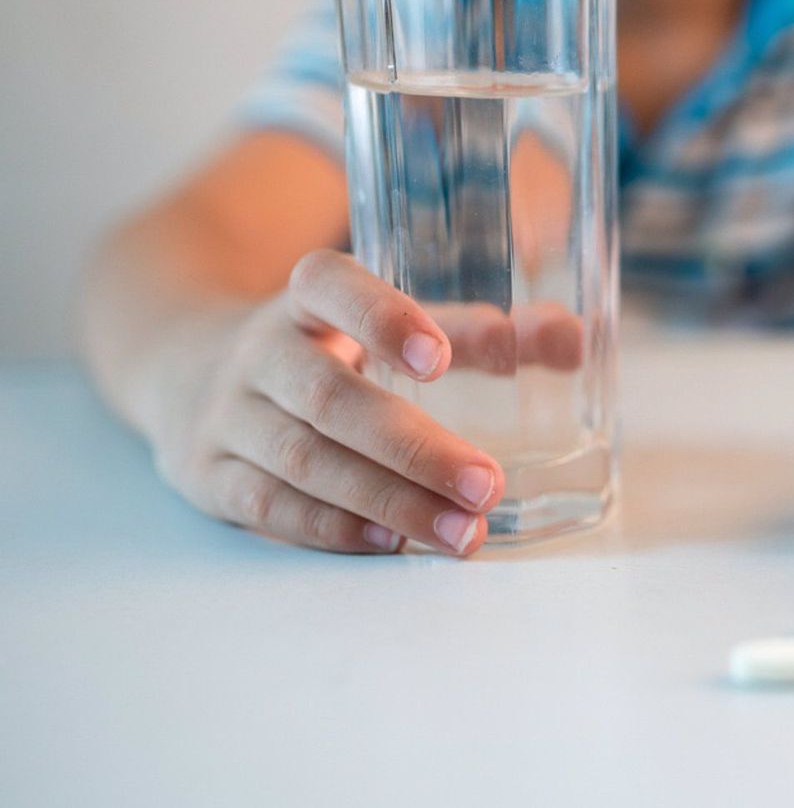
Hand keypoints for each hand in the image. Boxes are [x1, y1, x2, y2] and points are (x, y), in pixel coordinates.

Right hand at [148, 250, 573, 555]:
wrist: (185, 369)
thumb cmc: (329, 346)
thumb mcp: (389, 323)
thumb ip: (482, 329)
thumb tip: (573, 338)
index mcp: (306, 298)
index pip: (329, 285)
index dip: (382, 316)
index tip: (441, 359)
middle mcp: (259, 352)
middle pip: (331, 399)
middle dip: (415, 449)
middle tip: (487, 485)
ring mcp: (226, 416)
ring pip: (304, 461)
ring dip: (389, 501)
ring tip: (462, 531)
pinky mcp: (208, 475)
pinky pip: (269, 506)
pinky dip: (332, 528)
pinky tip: (392, 542)